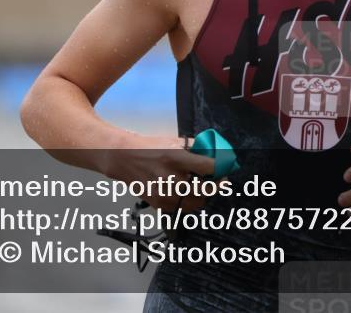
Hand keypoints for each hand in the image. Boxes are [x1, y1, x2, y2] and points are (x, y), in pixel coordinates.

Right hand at [101, 134, 217, 212]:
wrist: (124, 159)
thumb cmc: (150, 148)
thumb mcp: (173, 141)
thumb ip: (195, 148)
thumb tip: (214, 153)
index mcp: (176, 158)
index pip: (208, 167)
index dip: (222, 168)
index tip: (226, 168)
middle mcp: (171, 178)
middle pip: (206, 189)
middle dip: (217, 185)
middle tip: (220, 180)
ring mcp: (165, 194)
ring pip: (197, 202)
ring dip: (204, 195)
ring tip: (202, 186)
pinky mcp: (160, 204)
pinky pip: (183, 208)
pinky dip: (189, 201)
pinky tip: (187, 193)